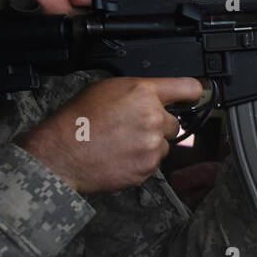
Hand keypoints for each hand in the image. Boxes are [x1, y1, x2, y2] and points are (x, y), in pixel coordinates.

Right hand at [17, 77, 203, 193]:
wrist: (61, 153)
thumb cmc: (77, 120)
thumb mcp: (106, 88)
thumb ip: (137, 91)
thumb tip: (154, 96)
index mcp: (144, 93)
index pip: (187, 88)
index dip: (193, 92)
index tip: (196, 96)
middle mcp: (153, 118)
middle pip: (174, 123)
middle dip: (158, 126)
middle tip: (131, 128)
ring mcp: (152, 146)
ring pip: (164, 145)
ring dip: (149, 145)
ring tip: (121, 144)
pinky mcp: (147, 168)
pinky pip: (153, 163)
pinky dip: (140, 161)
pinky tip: (119, 156)